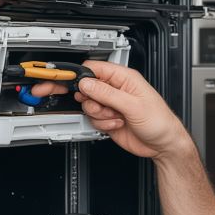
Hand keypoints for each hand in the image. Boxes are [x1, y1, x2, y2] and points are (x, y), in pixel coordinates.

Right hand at [31, 60, 190, 159]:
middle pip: (85, 86)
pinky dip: (102, 123)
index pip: (93, 69)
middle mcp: (116, 89)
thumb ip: (107, 93)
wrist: (163, 145)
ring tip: (115, 117)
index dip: (76, 73)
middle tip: (50, 92)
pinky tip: (117, 124)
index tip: (58, 76)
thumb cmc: (160, 121)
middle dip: (80, 95)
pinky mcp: (108, 118)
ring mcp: (111, 104)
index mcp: (124, 78)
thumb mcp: (133, 105)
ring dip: (98, 113)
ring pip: (88, 104)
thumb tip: (87, 84)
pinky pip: (93, 118)